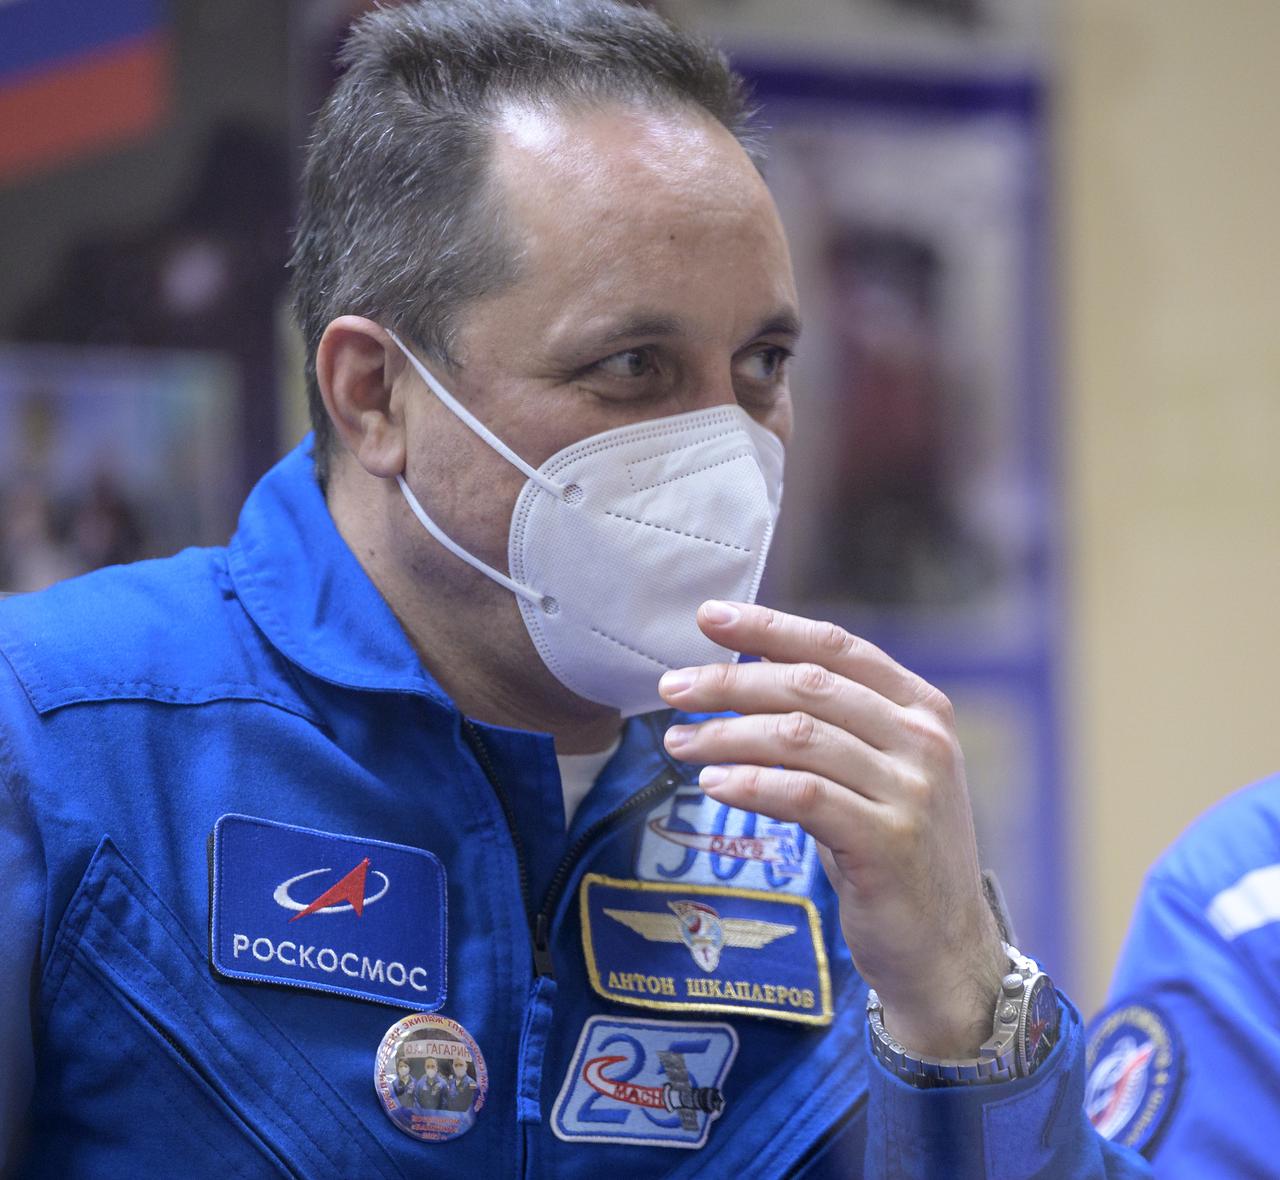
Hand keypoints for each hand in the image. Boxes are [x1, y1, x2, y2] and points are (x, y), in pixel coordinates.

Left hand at [657, 599, 1006, 1059]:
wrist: (943, 946)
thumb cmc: (890, 849)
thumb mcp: (872, 771)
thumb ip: (828, 721)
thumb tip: (746, 666)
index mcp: (921, 707)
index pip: (836, 646)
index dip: (769, 626)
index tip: (709, 617)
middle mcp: (923, 739)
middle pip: (809, 686)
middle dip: (730, 681)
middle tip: (672, 687)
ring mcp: (911, 790)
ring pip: (798, 737)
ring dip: (726, 735)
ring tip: (678, 742)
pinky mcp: (889, 842)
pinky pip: (803, 795)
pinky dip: (749, 784)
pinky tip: (712, 785)